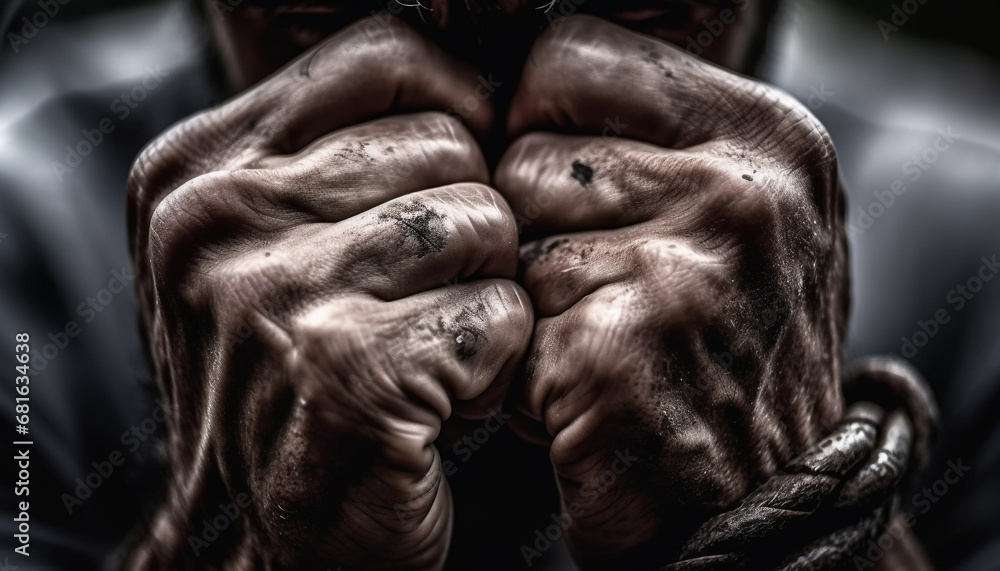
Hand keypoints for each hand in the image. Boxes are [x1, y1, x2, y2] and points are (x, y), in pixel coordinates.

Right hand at [125, 16, 530, 569]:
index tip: (457, 183)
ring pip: (485, 222)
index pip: (388, 57)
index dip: (456, 113)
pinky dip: (495, 362)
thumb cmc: (289, 381)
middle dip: (467, 228)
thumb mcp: (270, 248)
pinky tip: (438, 399)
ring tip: (428, 347)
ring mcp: (275, 294)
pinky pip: (501, 312)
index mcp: (196, 170)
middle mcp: (217, 219)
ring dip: (483, 295)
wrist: (251, 538)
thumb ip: (340, 154)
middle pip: (451, 143)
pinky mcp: (348, 371)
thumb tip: (478, 83)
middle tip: (421, 302)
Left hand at [495, 16, 848, 566]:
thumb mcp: (727, 213)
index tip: (568, 191)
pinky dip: (521, 365)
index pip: (569, 54)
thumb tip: (516, 83)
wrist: (762, 504)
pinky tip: (582, 392)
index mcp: (766, 137)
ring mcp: (687, 273)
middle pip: (524, 150)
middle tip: (597, 290)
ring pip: (505, 235)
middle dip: (532, 225)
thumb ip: (643, 135)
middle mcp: (743, 192)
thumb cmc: (722, 348)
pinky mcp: (621, 355)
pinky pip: (504, 319)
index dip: (540, 123)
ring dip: (527, 297)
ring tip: (594, 340)